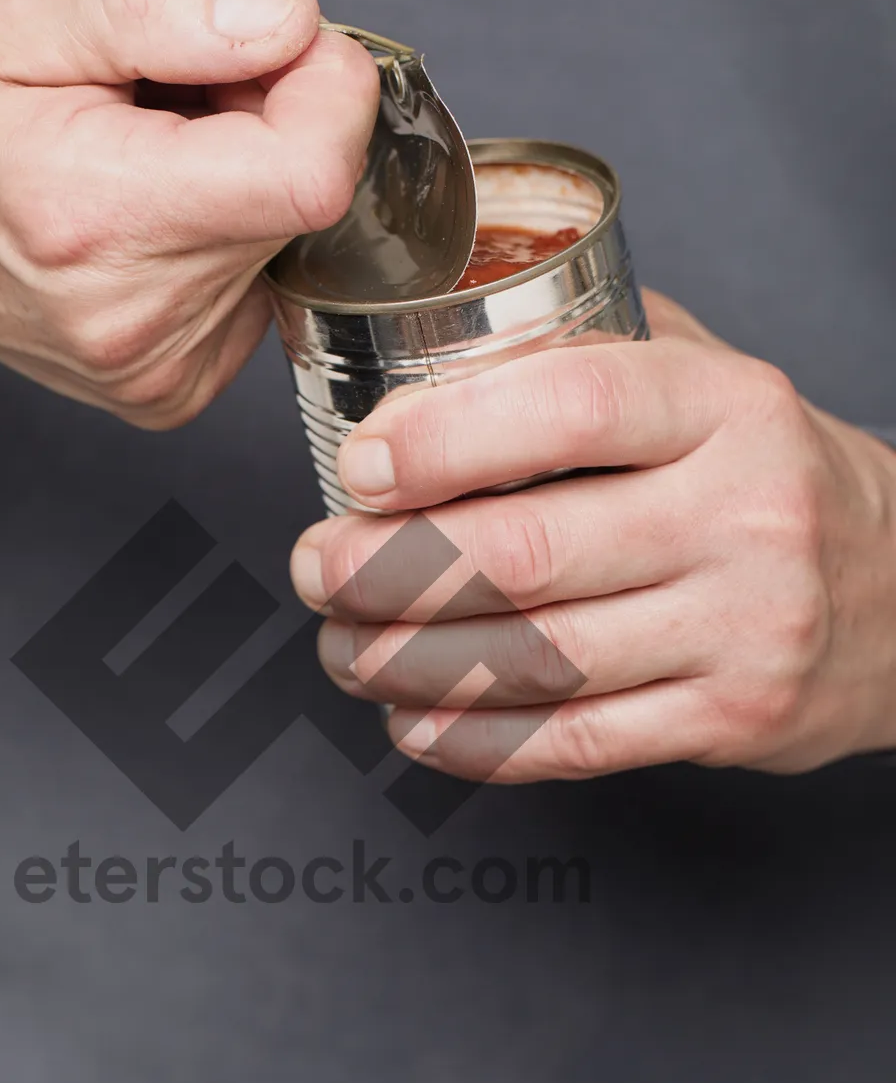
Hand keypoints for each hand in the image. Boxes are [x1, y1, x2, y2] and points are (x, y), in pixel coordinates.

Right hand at [0, 0, 377, 427]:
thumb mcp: (26, 16)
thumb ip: (163, 8)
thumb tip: (289, 25)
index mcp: (97, 214)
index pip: (309, 176)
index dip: (327, 95)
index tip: (281, 47)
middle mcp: (130, 316)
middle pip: (299, 203)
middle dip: (268, 123)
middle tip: (173, 97)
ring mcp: (150, 370)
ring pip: (282, 248)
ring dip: (242, 183)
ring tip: (145, 158)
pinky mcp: (166, 392)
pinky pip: (252, 297)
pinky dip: (223, 244)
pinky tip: (148, 220)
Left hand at [290, 291, 895, 779]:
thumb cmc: (766, 476)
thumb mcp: (708, 383)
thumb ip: (588, 354)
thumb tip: (421, 340)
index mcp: (726, 407)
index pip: (567, 409)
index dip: (441, 440)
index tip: (357, 465)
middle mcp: (743, 514)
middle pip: (524, 552)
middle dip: (386, 568)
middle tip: (317, 567)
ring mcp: (743, 626)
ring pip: (534, 658)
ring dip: (407, 661)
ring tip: (344, 647)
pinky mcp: (731, 717)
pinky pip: (573, 741)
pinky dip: (472, 740)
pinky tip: (413, 721)